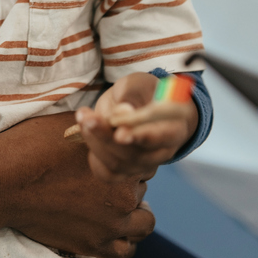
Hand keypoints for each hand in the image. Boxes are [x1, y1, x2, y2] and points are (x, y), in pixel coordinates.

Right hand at [0, 111, 155, 257]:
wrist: (4, 183)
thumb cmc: (33, 147)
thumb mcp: (70, 126)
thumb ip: (98, 130)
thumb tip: (109, 123)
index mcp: (121, 164)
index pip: (144, 164)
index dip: (129, 161)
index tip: (114, 161)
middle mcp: (123, 197)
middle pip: (142, 193)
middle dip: (128, 187)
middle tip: (104, 182)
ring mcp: (110, 225)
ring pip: (143, 225)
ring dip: (132, 215)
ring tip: (112, 208)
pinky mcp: (94, 245)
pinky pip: (125, 252)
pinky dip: (121, 242)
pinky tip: (108, 230)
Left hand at [77, 73, 196, 181]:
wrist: (134, 105)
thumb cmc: (140, 92)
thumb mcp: (137, 84)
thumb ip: (131, 96)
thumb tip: (123, 112)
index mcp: (174, 126)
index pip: (164, 137)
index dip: (143, 137)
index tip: (120, 133)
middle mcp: (163, 151)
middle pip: (137, 155)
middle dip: (108, 138)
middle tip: (89, 118)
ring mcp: (144, 164)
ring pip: (119, 164)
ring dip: (96, 141)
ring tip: (84, 116)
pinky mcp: (126, 172)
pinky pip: (107, 173)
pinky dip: (93, 156)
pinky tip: (87, 134)